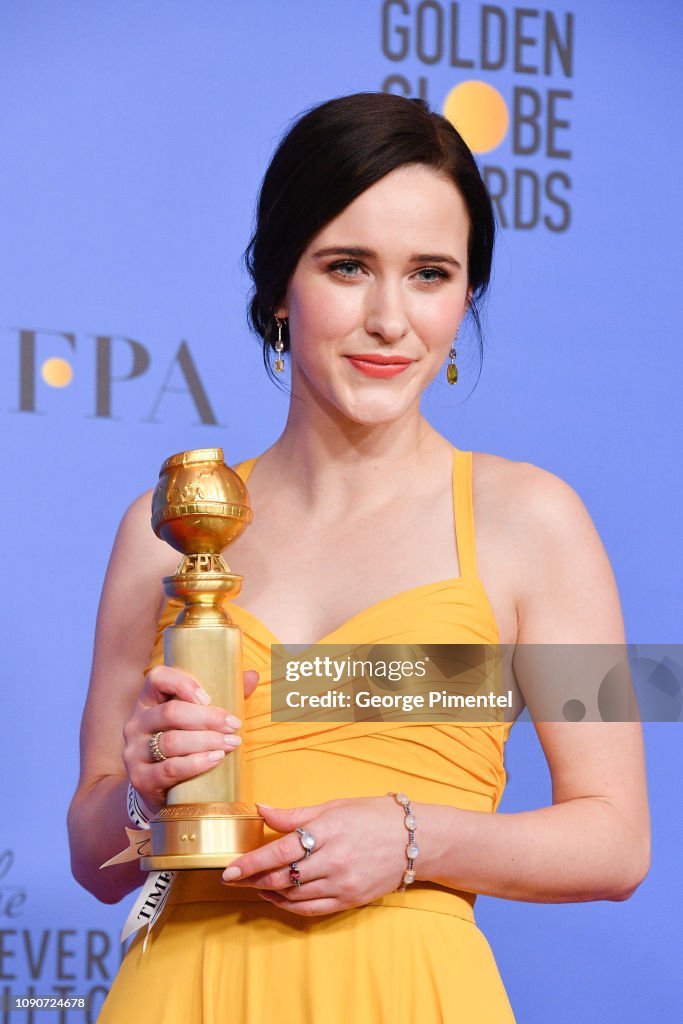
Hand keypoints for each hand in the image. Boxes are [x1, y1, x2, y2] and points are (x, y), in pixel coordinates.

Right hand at [123, 664, 258, 813]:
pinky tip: (216, 759)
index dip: (182, 683)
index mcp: (148, 700)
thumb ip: (223, 696)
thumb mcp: (196, 718)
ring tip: (232, 743)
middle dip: (207, 718)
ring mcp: (134, 751)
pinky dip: (196, 763)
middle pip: (171, 712)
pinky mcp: (140, 778)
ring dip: (207, 741)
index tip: (208, 697)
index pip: (158, 678)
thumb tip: (253, 676)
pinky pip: (169, 769)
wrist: (158, 787)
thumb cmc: (183, 743)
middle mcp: (136, 722)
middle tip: (235, 725)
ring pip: (172, 741)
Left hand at [221, 797, 407, 915]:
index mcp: (329, 830)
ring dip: (269, 892)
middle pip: (284, 876)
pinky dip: (289, 905)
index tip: (229, 869)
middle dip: (254, 879)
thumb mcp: (334, 807)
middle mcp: (335, 860)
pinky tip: (277, 897)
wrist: (415, 840)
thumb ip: (295, 814)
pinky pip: (311, 909)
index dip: (252, 862)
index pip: (281, 850)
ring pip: (294, 895)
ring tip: (254, 884)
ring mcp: (343, 883)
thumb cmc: (373, 816)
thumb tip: (261, 809)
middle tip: (234, 878)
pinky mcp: (349, 900)